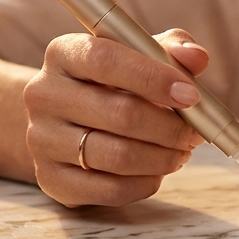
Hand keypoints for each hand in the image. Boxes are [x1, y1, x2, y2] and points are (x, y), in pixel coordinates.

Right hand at [23, 29, 207, 207]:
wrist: (61, 121)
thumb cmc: (110, 82)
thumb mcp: (136, 55)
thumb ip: (169, 49)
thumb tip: (197, 57)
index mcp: (63, 53)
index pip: (106, 59)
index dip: (154, 77)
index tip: (191, 95)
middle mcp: (43, 95)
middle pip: (120, 113)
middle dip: (171, 127)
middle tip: (196, 132)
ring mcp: (41, 140)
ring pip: (118, 156)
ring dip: (163, 157)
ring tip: (181, 151)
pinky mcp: (50, 179)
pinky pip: (110, 189)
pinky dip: (146, 183)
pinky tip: (158, 170)